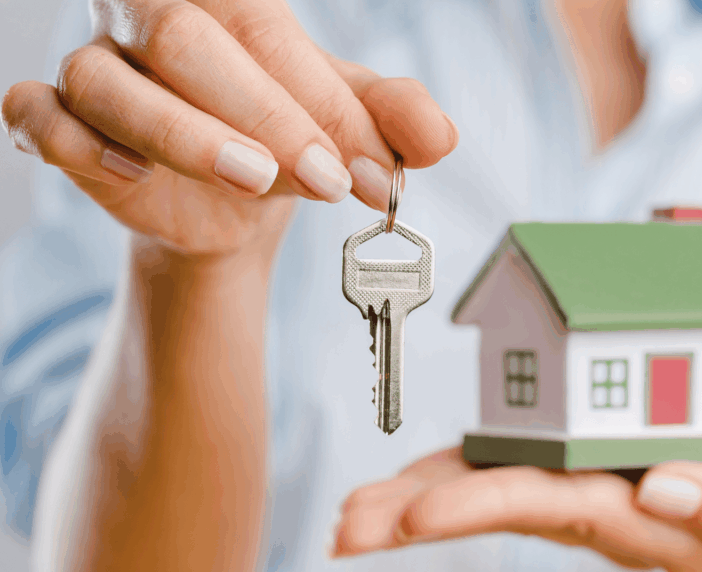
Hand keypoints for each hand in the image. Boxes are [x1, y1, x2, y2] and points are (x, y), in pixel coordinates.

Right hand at [1, 0, 456, 254]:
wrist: (231, 201)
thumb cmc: (282, 140)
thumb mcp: (344, 128)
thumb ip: (393, 122)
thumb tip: (441, 136)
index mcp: (226, 4)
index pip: (267, 31)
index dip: (322, 104)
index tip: (375, 172)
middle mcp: (150, 20)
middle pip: (188, 42)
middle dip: (267, 118)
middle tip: (329, 181)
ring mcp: (95, 66)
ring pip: (111, 83)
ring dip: (188, 137)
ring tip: (255, 178)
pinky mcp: (54, 118)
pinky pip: (37, 115)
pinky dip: (78, 144)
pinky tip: (131, 173)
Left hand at [330, 393, 701, 571]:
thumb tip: (665, 493)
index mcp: (665, 515)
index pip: (567, 510)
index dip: (491, 507)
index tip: (421, 519)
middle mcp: (617, 510)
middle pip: (512, 510)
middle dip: (427, 517)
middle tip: (348, 529)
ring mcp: (600, 490)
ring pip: (502, 495)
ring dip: (424, 502)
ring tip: (350, 518)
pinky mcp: (593, 462)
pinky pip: (520, 467)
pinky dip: (461, 474)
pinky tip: (409, 486)